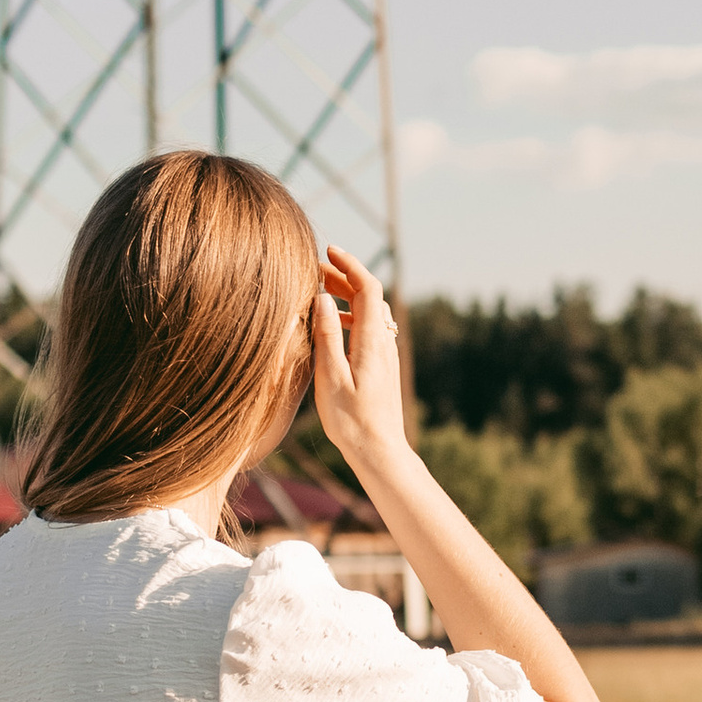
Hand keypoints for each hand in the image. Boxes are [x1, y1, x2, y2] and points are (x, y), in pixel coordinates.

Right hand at [308, 244, 407, 476]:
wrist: (379, 451)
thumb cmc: (352, 420)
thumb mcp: (332, 376)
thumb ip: (327, 335)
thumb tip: (322, 297)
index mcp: (372, 340)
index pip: (367, 287)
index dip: (349, 264)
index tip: (328, 250)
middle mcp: (384, 342)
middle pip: (370, 295)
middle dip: (344, 275)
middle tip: (316, 267)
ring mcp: (385, 354)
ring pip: (369, 312)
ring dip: (346, 296)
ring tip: (318, 291)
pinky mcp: (382, 365)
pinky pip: (368, 328)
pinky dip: (349, 315)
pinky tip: (330, 324)